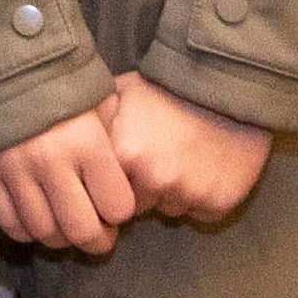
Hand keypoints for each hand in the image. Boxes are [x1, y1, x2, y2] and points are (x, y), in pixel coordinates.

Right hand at [0, 104, 138, 253]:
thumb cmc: (58, 79)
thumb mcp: (97, 98)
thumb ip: (114, 136)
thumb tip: (126, 170)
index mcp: (86, 142)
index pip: (118, 206)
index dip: (122, 212)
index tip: (117, 206)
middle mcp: (51, 161)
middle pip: (81, 230)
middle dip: (98, 241)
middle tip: (100, 236)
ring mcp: (15, 170)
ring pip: (45, 231)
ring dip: (62, 239)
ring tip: (68, 227)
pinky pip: (9, 222)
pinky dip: (26, 231)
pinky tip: (37, 220)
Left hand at [99, 72, 273, 225]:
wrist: (227, 84)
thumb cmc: (167, 88)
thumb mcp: (120, 94)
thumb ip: (97, 126)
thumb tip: (70, 145)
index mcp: (124, 153)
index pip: (104, 192)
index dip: (115, 178)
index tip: (126, 163)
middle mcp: (155, 178)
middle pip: (138, 205)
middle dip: (143, 187)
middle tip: (159, 157)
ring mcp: (190, 193)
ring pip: (171, 209)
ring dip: (174, 192)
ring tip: (184, 158)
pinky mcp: (221, 201)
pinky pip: (203, 214)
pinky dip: (205, 197)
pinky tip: (206, 168)